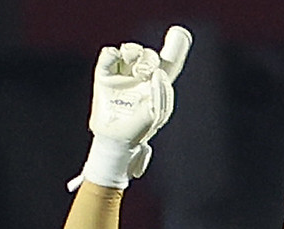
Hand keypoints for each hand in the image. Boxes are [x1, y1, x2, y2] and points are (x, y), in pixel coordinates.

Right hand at [72, 26, 191, 188]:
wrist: (116, 140)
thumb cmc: (139, 130)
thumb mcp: (157, 113)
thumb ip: (161, 92)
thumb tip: (155, 73)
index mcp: (157, 85)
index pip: (169, 62)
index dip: (175, 47)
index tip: (178, 34)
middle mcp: (140, 77)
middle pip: (149, 55)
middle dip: (149, 58)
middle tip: (146, 73)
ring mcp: (122, 75)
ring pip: (130, 51)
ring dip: (133, 51)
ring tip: (134, 66)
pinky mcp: (105, 76)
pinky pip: (109, 54)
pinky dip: (113, 54)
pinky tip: (117, 62)